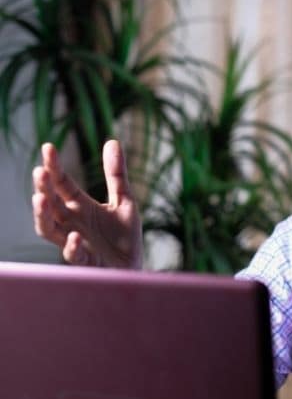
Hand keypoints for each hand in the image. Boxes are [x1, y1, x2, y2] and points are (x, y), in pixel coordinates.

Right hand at [32, 140, 142, 267]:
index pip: (61, 183)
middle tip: (40, 171)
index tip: (48, 147)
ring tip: (40, 199)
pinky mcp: (85, 261)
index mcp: (79, 206)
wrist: (132, 269)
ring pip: (49, 229)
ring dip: (43, 215)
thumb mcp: (125, 201)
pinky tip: (77, 236)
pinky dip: (72, 246)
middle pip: (50, 203)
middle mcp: (71, 222)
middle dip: (43, 188)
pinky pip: (73, 255)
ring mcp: (74, 242)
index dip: (54, 166)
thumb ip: (116, 175)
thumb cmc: (124, 237)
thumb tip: (113, 141)